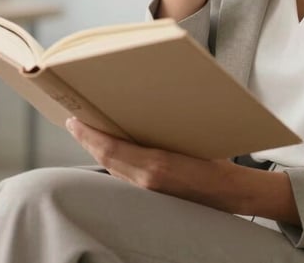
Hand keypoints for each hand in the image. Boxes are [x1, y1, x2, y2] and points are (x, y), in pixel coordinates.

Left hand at [66, 117, 240, 211]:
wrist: (228, 192)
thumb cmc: (215, 161)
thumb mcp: (190, 137)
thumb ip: (161, 130)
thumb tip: (140, 111)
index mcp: (156, 165)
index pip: (110, 149)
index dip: (89, 135)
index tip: (75, 120)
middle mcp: (146, 179)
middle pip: (105, 159)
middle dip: (86, 140)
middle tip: (75, 122)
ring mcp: (147, 189)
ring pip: (111, 168)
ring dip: (96, 150)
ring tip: (88, 132)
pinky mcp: (150, 193)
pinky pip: (122, 174)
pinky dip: (110, 160)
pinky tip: (109, 150)